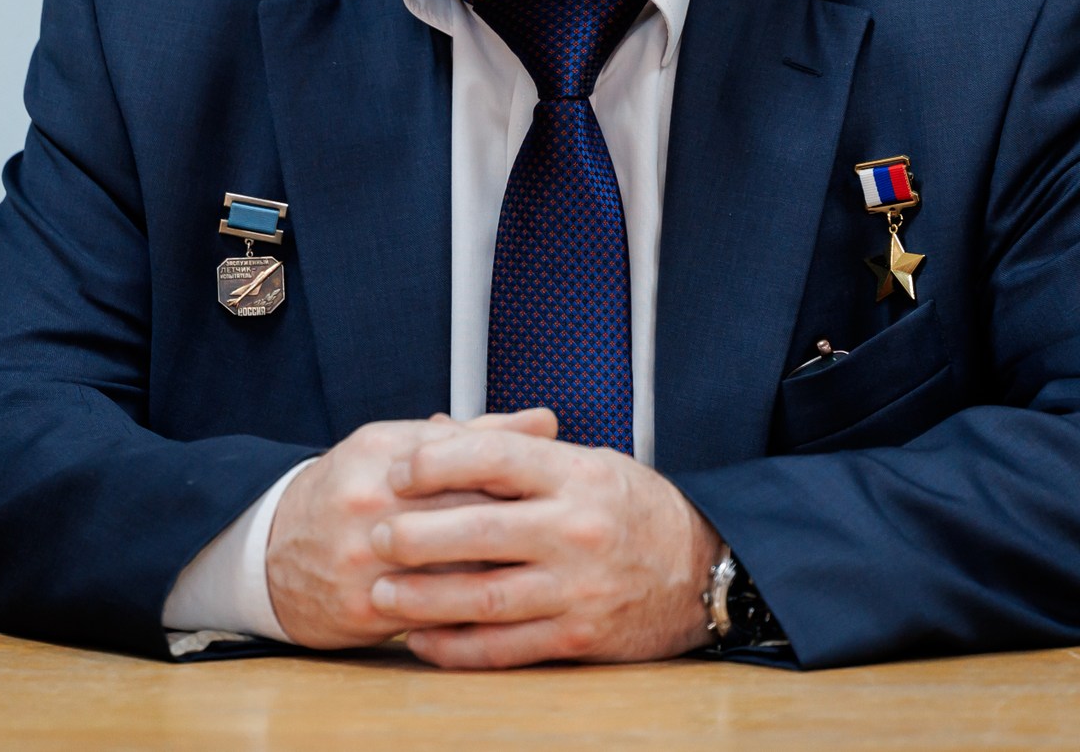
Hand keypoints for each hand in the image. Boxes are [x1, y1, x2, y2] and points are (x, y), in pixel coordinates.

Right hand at [263, 411, 555, 647]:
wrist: (270, 551)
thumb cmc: (351, 490)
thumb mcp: (399, 445)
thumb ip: (475, 436)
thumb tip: (547, 421)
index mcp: (386, 454)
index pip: (471, 461)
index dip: (525, 479)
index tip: (567, 492)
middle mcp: (372, 504)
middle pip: (468, 516)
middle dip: (523, 529)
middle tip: (570, 538)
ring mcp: (365, 560)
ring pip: (455, 571)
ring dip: (506, 576)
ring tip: (548, 576)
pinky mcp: (363, 611)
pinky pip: (433, 616)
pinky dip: (474, 615)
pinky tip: (511, 613)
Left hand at [365, 410, 720, 667]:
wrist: (703, 570)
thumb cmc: (634, 509)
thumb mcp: (587, 463)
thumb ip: (514, 452)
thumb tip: (435, 431)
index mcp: (577, 475)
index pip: (495, 459)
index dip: (439, 462)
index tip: (399, 469)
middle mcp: (576, 530)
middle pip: (480, 531)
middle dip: (418, 535)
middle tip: (376, 534)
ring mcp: (578, 588)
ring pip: (485, 596)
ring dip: (426, 598)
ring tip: (382, 592)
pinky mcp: (579, 638)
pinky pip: (506, 648)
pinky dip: (458, 648)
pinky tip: (423, 640)